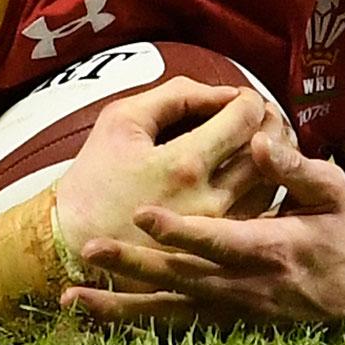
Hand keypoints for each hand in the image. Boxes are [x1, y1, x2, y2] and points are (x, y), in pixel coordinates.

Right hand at [51, 77, 271, 268]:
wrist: (72, 245)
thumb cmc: (93, 179)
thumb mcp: (122, 120)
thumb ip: (176, 96)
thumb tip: (222, 92)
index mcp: (185, 164)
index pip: (246, 118)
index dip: (249, 99)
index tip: (240, 97)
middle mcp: (211, 201)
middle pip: (269, 151)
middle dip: (268, 123)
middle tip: (257, 114)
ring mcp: (218, 232)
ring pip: (271, 184)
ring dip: (272, 156)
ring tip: (256, 140)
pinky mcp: (218, 252)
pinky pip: (259, 213)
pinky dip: (262, 187)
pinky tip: (248, 173)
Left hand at [61, 128, 344, 328]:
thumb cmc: (336, 231)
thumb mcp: (331, 192)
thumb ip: (293, 168)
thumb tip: (260, 140)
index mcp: (269, 249)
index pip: (217, 241)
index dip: (180, 230)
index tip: (142, 213)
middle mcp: (243, 286)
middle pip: (180, 277)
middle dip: (133, 264)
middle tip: (89, 247)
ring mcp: (228, 309)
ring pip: (167, 309)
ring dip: (120, 305)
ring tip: (74, 296)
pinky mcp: (218, 322)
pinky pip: (169, 326)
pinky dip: (131, 324)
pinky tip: (94, 317)